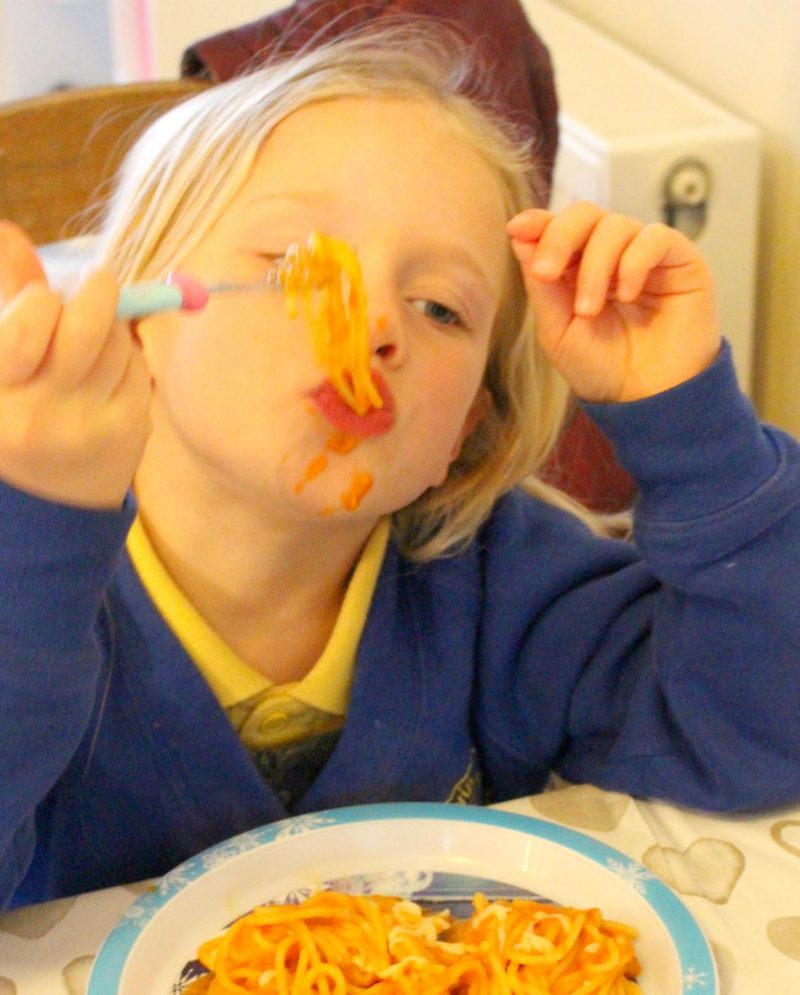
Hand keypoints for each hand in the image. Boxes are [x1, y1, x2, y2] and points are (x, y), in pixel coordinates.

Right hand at [0, 221, 151, 507]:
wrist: (49, 504)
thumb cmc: (16, 415)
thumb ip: (6, 299)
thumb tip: (9, 233)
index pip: (29, 320)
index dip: (40, 299)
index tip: (41, 299)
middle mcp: (36, 413)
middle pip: (86, 323)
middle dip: (96, 292)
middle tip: (97, 284)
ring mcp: (87, 427)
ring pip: (117, 341)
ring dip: (111, 328)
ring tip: (94, 337)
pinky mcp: (127, 433)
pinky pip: (138, 367)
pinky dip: (128, 360)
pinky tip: (109, 375)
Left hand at [507, 203, 719, 401]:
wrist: (646, 399)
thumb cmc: (602, 369)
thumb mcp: (558, 330)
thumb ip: (541, 285)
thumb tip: (520, 234)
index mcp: (578, 268)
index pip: (559, 228)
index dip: (539, 222)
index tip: (517, 228)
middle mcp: (612, 255)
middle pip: (585, 214)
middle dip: (560, 237)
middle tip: (547, 273)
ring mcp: (647, 256)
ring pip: (616, 225)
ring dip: (594, 266)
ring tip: (589, 311)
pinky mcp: (681, 261)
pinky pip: (655, 237)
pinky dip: (633, 262)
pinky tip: (625, 295)